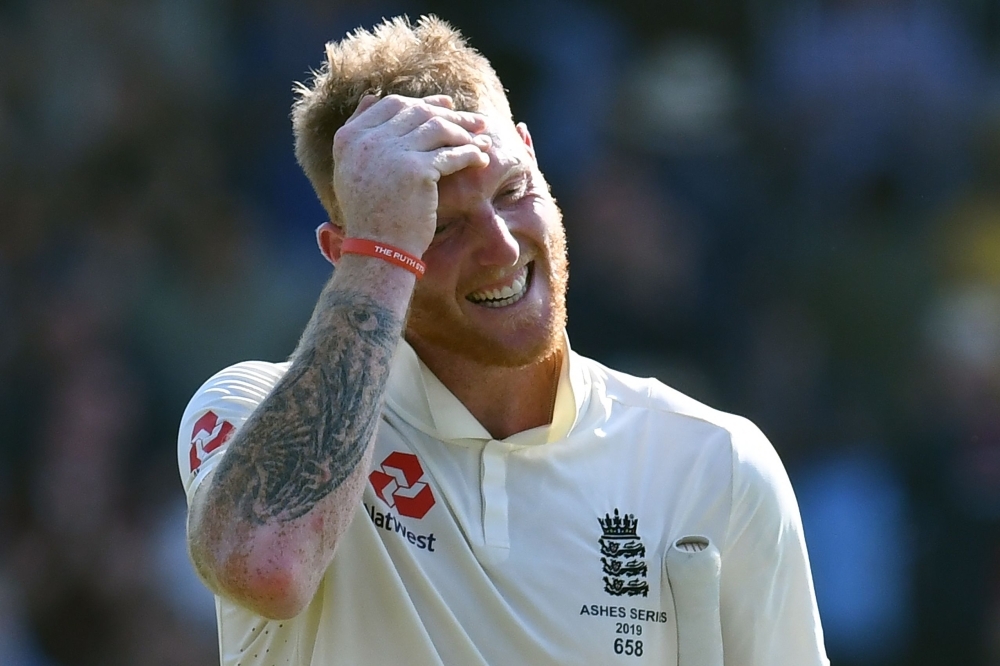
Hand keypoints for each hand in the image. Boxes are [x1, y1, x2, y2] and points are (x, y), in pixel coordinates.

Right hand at [332, 94, 490, 255]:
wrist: (378, 250)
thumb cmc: (370, 216)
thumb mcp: (350, 170)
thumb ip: (359, 133)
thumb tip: (372, 96)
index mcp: (350, 137)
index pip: (391, 105)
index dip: (422, 102)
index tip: (446, 105)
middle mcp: (368, 140)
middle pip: (417, 113)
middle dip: (450, 114)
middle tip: (475, 121)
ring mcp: (392, 152)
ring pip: (438, 128)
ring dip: (465, 132)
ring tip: (483, 138)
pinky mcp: (417, 170)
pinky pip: (451, 154)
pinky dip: (470, 154)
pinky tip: (482, 159)